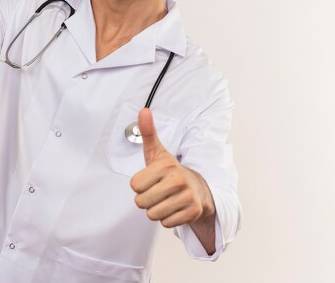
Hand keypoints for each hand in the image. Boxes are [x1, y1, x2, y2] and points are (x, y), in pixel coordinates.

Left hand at [130, 108, 214, 228]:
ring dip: (156, 210)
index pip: (134, 185)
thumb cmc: (171, 171)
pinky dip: (168, 218)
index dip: (139, 185)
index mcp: (166, 165)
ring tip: (166, 199)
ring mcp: (187, 197)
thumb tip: (143, 110)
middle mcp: (178, 180)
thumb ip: (148, 133)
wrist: (200, 189)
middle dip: (146, 199)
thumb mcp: (158, 152)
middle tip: (158, 191)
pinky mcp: (193, 212)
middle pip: (141, 202)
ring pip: (152, 214)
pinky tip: (175, 208)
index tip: (150, 179)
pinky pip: (165, 223)